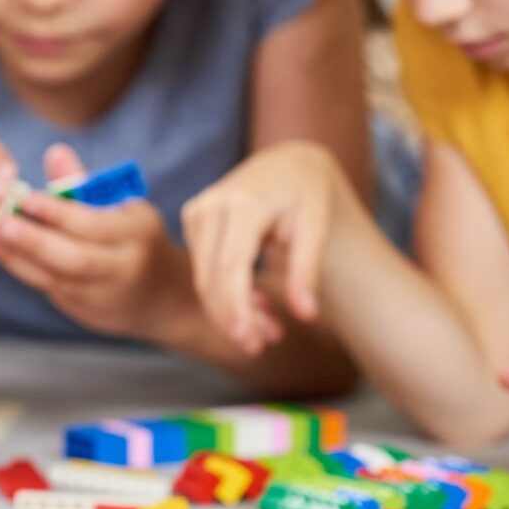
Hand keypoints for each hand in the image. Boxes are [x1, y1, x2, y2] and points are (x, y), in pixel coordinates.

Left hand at [0, 145, 186, 340]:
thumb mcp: (123, 205)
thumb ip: (84, 183)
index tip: (25, 196)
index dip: (58, 213)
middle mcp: (122, 266)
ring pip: (53, 277)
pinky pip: (43, 285)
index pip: (94, 225)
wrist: (162, 297)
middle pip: (74, 259)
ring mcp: (101, 293)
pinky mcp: (80, 309)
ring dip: (12, 253)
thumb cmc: (135, 237)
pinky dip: (16, 264)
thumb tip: (55, 152)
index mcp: (137, 232)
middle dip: (31, 239)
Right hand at [182, 141, 351, 354]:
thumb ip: (307, 270)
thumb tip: (306, 315)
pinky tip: (256, 303)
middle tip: (263, 345)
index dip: (236, 307)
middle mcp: (212, 205)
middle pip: (212, 277)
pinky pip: (203, 267)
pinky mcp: (193, 218)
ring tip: (269, 330)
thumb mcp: (316, 227)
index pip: (231, 266)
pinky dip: (225, 293)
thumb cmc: (305, 194)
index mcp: (244, 204)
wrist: (286, 163)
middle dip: (234, 318)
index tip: (250, 340)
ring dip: (231, 311)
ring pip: (204, 278)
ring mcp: (197, 210)